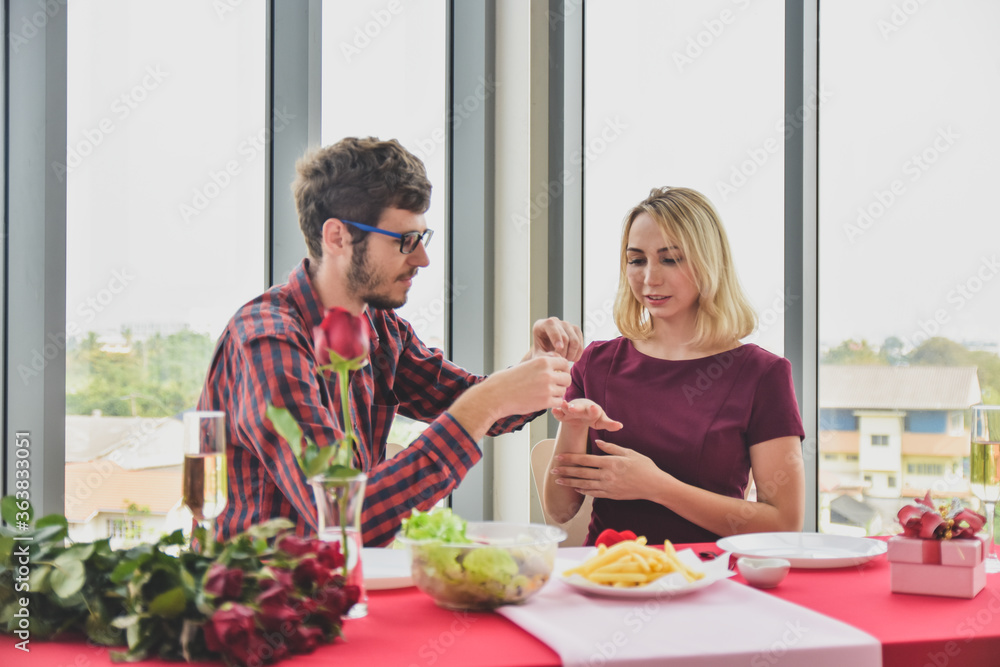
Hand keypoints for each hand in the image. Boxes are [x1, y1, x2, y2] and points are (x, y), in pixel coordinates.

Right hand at [483, 354, 572, 416]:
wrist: (496, 395)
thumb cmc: (507, 380)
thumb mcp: (526, 364)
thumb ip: (542, 363)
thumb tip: (556, 359)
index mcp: (542, 361)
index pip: (564, 363)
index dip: (563, 369)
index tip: (558, 374)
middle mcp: (547, 373)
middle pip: (567, 378)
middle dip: (562, 382)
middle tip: (554, 386)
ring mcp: (547, 388)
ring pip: (563, 391)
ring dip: (558, 393)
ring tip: (546, 394)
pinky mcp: (545, 402)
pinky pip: (559, 402)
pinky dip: (554, 402)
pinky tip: (544, 401)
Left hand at [530, 317, 583, 361]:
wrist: (547, 349)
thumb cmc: (541, 351)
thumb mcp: (538, 355)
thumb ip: (545, 356)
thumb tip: (557, 356)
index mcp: (542, 324)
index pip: (551, 326)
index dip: (556, 337)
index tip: (559, 348)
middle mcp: (555, 321)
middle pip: (565, 337)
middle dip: (563, 353)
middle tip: (560, 361)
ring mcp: (567, 324)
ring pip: (575, 341)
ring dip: (571, 354)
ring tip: (565, 360)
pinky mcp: (576, 330)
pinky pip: (580, 343)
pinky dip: (578, 353)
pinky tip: (571, 358)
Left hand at [550, 439, 667, 500]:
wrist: (654, 486)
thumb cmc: (644, 467)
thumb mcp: (629, 452)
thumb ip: (611, 448)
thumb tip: (597, 442)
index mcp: (610, 462)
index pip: (585, 460)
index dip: (571, 458)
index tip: (560, 457)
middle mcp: (607, 475)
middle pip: (581, 473)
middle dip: (565, 471)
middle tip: (553, 469)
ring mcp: (608, 487)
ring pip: (584, 484)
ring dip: (570, 482)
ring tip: (558, 480)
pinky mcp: (611, 495)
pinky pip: (593, 493)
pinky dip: (583, 491)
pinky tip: (575, 488)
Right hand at [551, 399, 622, 431]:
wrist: (580, 412)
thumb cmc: (592, 416)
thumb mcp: (601, 421)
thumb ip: (609, 424)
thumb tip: (620, 426)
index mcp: (592, 410)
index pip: (594, 411)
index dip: (594, 410)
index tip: (594, 408)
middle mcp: (582, 408)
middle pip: (579, 408)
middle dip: (576, 408)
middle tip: (574, 408)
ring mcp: (571, 411)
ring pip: (567, 408)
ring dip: (565, 406)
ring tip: (563, 404)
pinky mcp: (563, 415)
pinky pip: (559, 413)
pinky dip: (556, 411)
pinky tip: (553, 410)